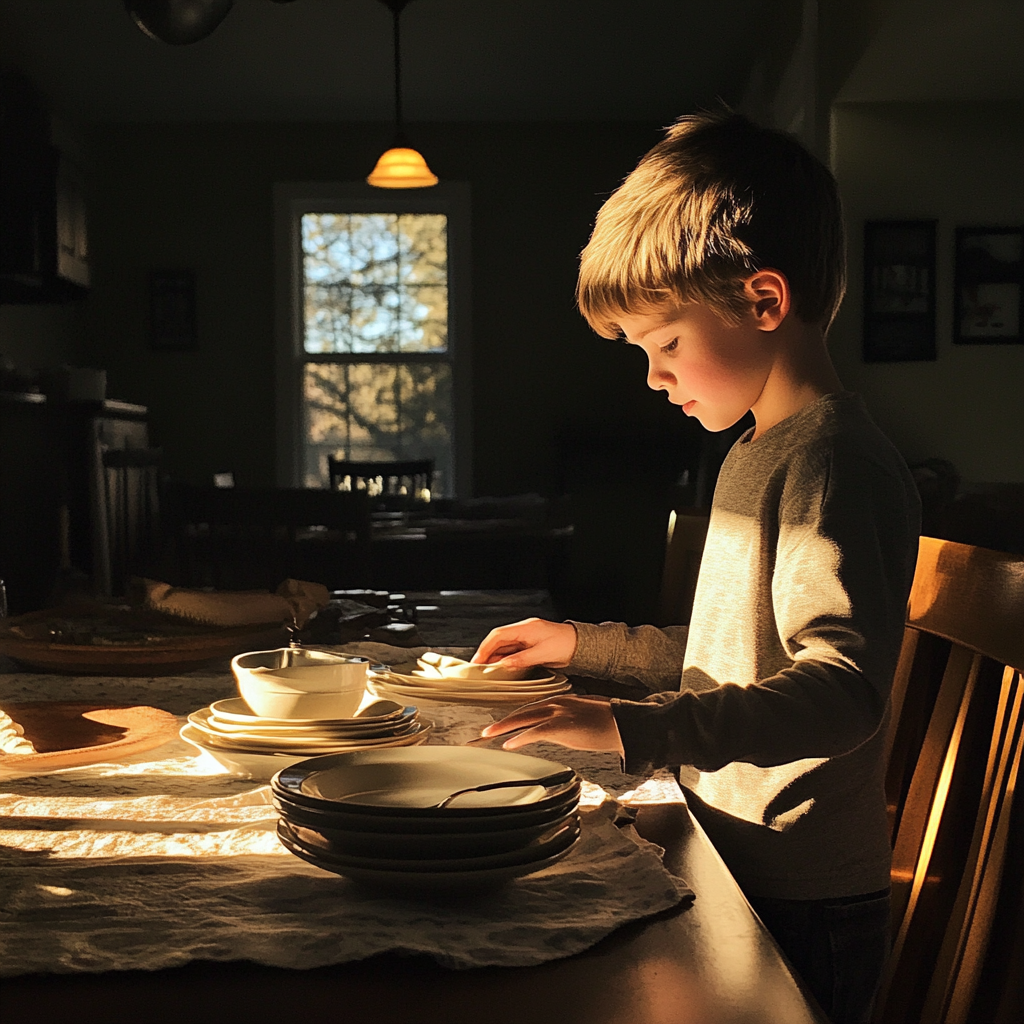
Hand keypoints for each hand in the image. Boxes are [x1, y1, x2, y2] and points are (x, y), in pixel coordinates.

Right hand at [471, 618, 576, 669]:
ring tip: (488, 670)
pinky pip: (512, 649)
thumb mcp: (543, 654)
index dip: (485, 647)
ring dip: (495, 656)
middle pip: (498, 639)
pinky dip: (505, 658)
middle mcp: (524, 630)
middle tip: (478, 668)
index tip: (477, 660)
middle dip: (487, 653)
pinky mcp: (530, 643)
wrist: (581, 644)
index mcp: (526, 628)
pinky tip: (502, 666)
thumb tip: (504, 664)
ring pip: (504, 645)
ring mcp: (526, 636)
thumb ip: (522, 659)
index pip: (498, 635)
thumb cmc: (566, 645)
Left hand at [480, 695, 623, 754]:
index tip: (504, 723)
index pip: (533, 707)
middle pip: (523, 711)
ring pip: (524, 718)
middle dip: (503, 721)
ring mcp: (559, 713)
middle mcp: (557, 703)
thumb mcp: (585, 716)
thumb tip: (559, 730)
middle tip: (486, 730)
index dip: (516, 716)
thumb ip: (568, 720)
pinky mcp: (562, 726)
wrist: (624, 723)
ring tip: (488, 734)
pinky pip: (535, 732)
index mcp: (563, 700)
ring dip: (504, 727)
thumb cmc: (610, 722)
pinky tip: (509, 743)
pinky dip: (519, 738)